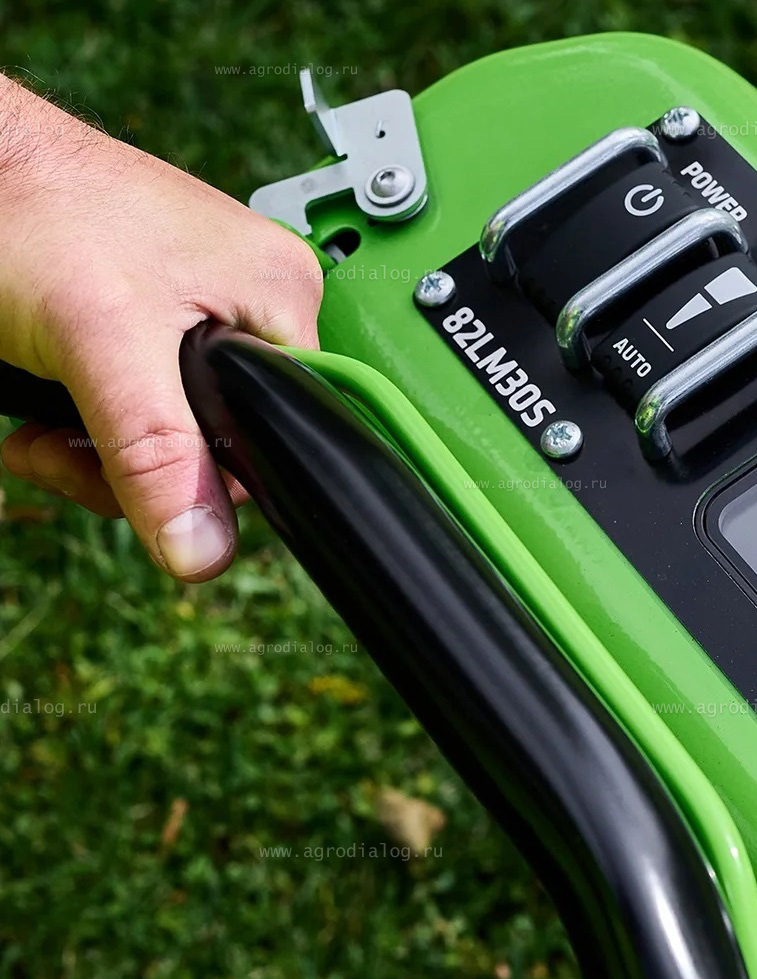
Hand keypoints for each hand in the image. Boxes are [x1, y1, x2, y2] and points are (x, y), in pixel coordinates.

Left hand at [0, 77, 321, 580]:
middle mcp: (251, 308)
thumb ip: (158, 453)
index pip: (279, 436)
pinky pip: (138, 406)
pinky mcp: (145, 323)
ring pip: (172, 436)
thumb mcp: (103, 346)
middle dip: (134, 466)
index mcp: (281, 301)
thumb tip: (203, 550)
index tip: (134, 472)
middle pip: (220, 446)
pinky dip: (83, 423)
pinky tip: (43, 406)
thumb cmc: (31, 205)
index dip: (209, 475)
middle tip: (68, 442)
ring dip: (96, 451)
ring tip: (44, 424)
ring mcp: (197, 315)